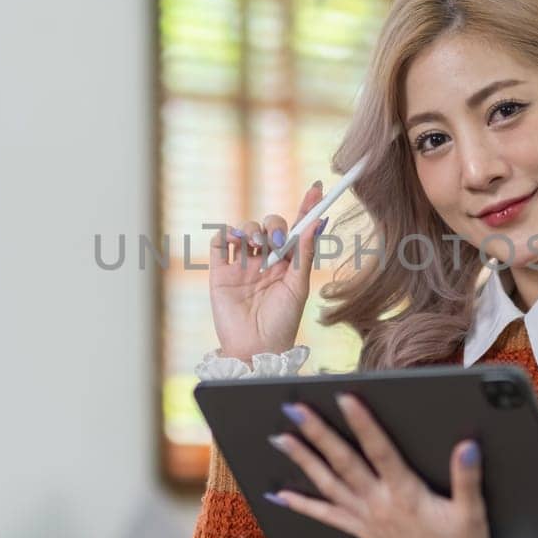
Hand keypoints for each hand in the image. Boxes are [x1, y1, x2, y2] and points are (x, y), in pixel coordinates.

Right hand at [208, 182, 327, 362]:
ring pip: (245, 230)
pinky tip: (233, 240)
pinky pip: (219, 244)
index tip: (317, 188)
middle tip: (276, 241)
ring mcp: (242, 266)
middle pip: (269, 226)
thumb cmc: (283, 323)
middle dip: (273, 225)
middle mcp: (266, 261)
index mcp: (288, 264)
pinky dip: (225, 234)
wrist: (255, 349)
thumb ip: (305, 254)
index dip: (306, 207)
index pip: (297, 229)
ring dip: (250, 228)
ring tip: (254, 242)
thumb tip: (318, 221)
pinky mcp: (220, 273)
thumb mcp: (299, 287)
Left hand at [265, 393, 496, 537]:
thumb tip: (467, 445)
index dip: (362, 423)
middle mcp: (380, 505)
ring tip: (279, 439)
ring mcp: (367, 520)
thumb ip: (468, 477)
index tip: (343, 398)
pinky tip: (280, 495)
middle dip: (318, 434)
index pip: (380, 451)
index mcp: (407, 495)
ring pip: (328, 485)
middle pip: (343, 463)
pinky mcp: (363, 533)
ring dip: (303, 461)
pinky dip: (302, 506)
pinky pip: (327, 518)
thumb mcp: (472, 512)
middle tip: (293, 410)